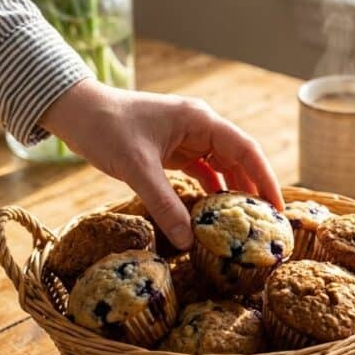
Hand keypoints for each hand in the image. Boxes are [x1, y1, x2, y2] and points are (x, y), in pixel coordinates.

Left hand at [40, 79, 282, 248]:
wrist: (76, 112)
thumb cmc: (106, 128)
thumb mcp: (137, 168)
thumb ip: (164, 204)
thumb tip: (188, 242)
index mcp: (200, 120)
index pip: (246, 150)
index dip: (265, 179)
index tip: (278, 208)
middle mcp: (199, 127)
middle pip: (238, 160)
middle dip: (253, 190)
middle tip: (267, 225)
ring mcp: (187, 139)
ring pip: (221, 168)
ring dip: (232, 194)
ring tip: (246, 225)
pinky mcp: (172, 151)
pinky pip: (201, 173)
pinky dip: (209, 194)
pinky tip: (213, 217)